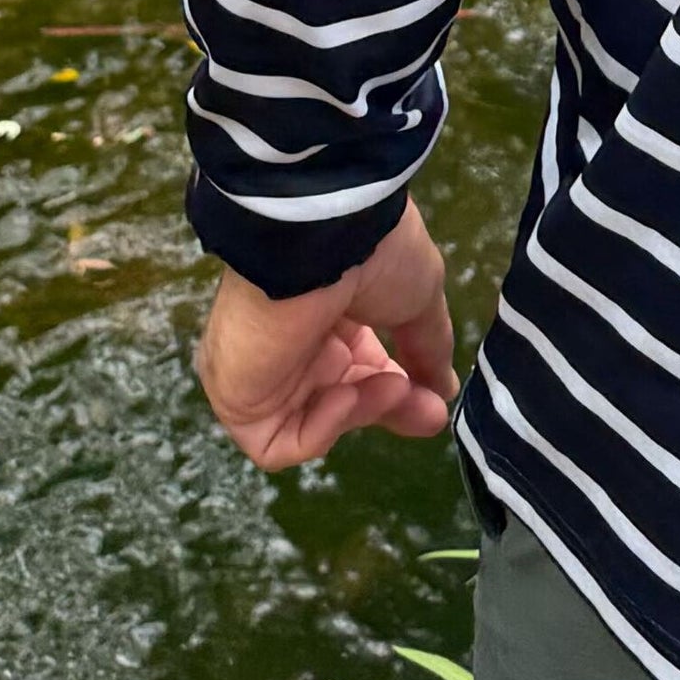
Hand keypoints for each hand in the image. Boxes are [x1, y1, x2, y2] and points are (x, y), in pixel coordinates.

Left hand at [195, 200, 456, 467]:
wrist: (322, 237)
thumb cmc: (373, 253)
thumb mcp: (418, 296)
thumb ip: (427, 348)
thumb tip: (443, 389)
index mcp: (331, 311)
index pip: (363, 368)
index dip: (402, 389)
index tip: (436, 402)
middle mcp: (294, 341)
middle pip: (344, 398)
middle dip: (391, 407)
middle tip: (428, 413)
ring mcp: (263, 370)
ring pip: (315, 419)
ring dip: (363, 410)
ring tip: (392, 387)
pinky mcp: (236, 397)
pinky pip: (275, 442)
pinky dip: (319, 430)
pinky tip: (344, 396)